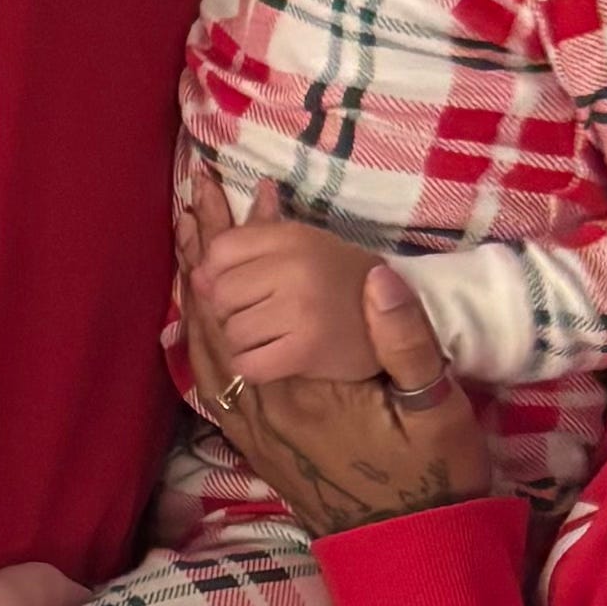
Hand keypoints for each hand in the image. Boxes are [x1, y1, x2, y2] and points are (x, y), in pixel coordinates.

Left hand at [178, 173, 489, 538]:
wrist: (410, 553)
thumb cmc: (432, 477)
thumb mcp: (437, 408)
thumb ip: (407, 342)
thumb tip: (378, 277)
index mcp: (303, 390)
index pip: (250, 303)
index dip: (244, 245)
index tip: (248, 192)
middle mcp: (262, 408)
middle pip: (213, 315)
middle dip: (206, 250)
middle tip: (197, 191)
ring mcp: (254, 430)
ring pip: (203, 346)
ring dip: (196, 287)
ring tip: (192, 234)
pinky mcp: (256, 445)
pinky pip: (210, 380)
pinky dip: (199, 334)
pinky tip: (200, 314)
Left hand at [191, 192, 390, 381]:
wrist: (404, 321)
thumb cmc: (344, 284)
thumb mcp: (307, 246)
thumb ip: (258, 242)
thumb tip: (202, 261)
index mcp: (292, 237)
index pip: (220, 251)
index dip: (220, 274)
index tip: (243, 288)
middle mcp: (294, 267)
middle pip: (221, 295)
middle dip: (233, 311)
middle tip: (265, 317)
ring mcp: (300, 309)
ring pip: (232, 332)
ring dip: (246, 342)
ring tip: (275, 338)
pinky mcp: (306, 349)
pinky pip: (249, 364)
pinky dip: (255, 367)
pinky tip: (276, 360)